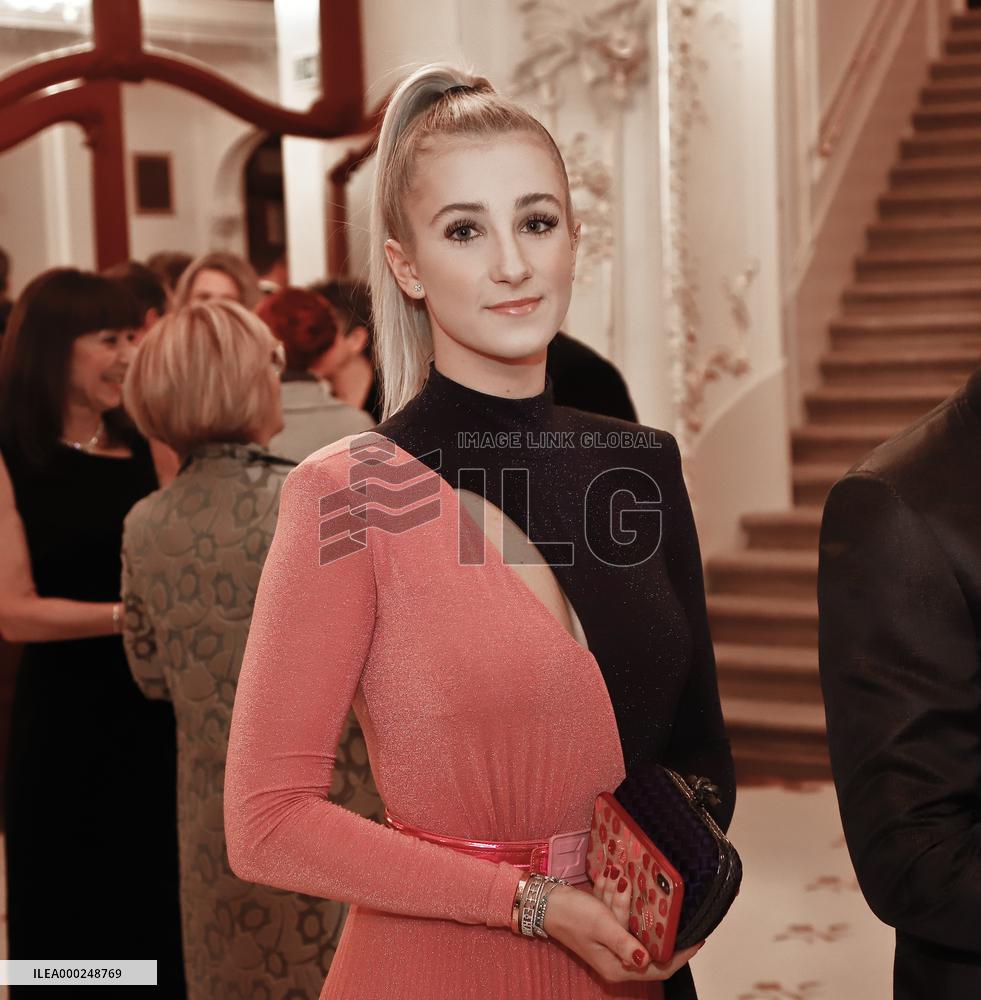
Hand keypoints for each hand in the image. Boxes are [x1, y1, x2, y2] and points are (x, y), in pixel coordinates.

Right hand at [543, 883, 702, 982]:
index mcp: (618, 965)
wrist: (545, 901)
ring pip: (632, 918)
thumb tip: (646, 959)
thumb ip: (625, 942)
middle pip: (644, 936)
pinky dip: (614, 895)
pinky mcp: (607, 926)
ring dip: (622, 898)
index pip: (659, 967)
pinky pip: (620, 910)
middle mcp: (618, 957)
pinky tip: (605, 881)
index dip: (680, 954)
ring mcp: (612, 940)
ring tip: (613, 880)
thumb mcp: (601, 926)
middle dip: (638, 910)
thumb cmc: (572, 915)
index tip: (697, 937)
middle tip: (628, 887)